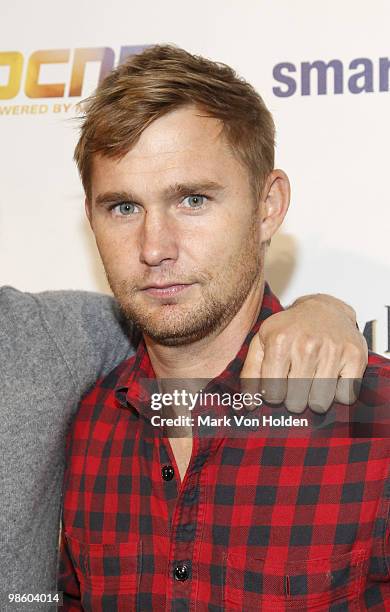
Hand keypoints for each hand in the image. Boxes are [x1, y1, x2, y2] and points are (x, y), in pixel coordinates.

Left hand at [241, 294, 367, 412]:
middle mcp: (306, 345)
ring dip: (315, 399)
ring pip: (320, 403)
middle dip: (294, 399)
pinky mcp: (355, 356)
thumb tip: (249, 405)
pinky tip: (331, 378)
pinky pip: (345, 397)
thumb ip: (250, 374)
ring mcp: (333, 350)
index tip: (278, 384)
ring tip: (312, 381)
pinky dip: (337, 394)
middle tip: (296, 384)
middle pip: (296, 403)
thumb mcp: (262, 344)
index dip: (274, 395)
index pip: (273, 394)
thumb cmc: (289, 330)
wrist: (324, 309)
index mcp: (279, 341)